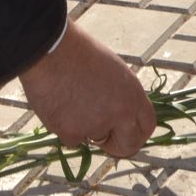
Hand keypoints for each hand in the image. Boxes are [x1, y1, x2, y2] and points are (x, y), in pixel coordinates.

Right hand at [18, 21, 156, 158]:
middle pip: (128, 145)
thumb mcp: (111, 70)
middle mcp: (120, 113)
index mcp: (132, 94)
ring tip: (68, 98)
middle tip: (102, 140)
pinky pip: (70, 138)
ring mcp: (96, 125)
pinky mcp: (72, 132)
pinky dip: (63, 127)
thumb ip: (118, 95)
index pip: (147, 125)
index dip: (136, 133)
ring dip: (83, 127)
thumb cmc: (77, 51)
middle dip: (115, 145)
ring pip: (92, 138)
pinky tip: (57, 103)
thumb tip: (115, 113)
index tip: (126, 134)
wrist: (48, 50)